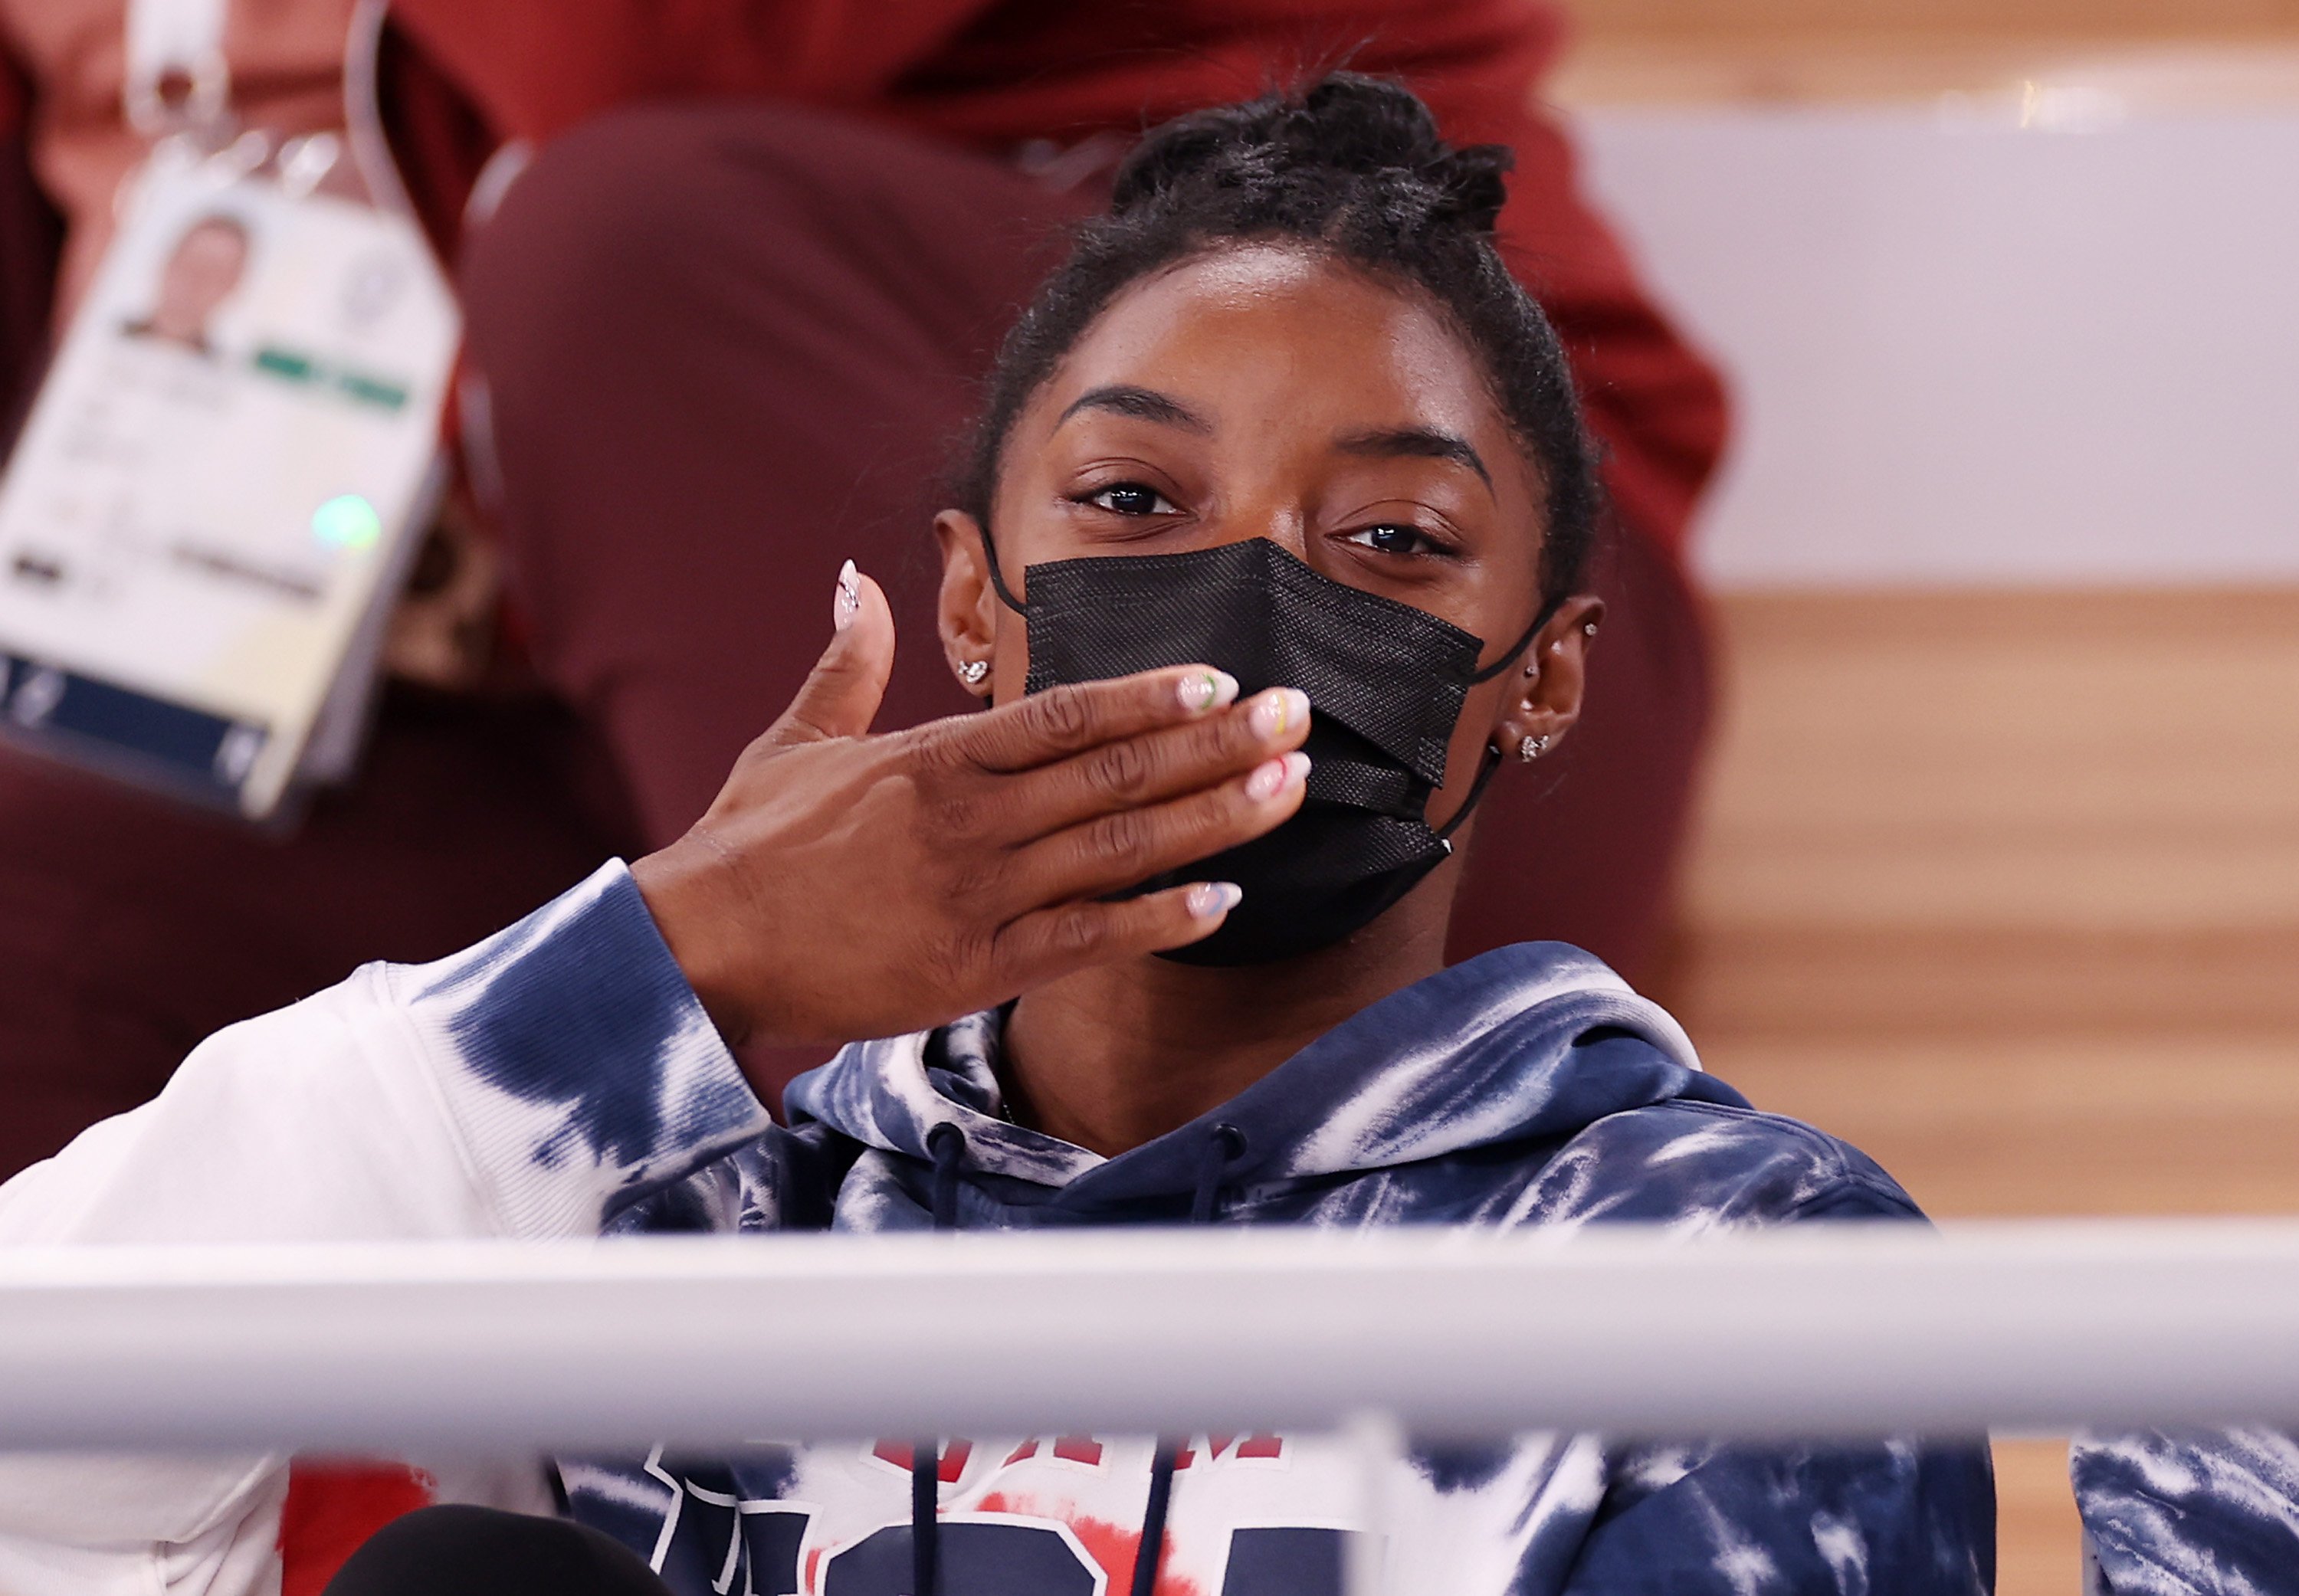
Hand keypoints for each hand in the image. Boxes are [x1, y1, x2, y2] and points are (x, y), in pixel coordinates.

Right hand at [631, 562, 1310, 1059]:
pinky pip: (1087, 939)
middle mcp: (969, 821)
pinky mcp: (976, 968)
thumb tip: (856, 579)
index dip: (1149, 696)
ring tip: (1289, 792)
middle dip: (1216, 745)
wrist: (702, 947)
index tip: (1222, 681)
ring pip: (1118, 850)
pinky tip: (1224, 902)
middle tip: (1299, 719)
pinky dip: (1158, 920)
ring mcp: (978, 896)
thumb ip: (847, 661)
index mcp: (934, 760)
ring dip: (1213, 819)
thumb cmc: (751, 842)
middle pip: (1115, 774)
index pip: (1063, 715)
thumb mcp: (798, 739)